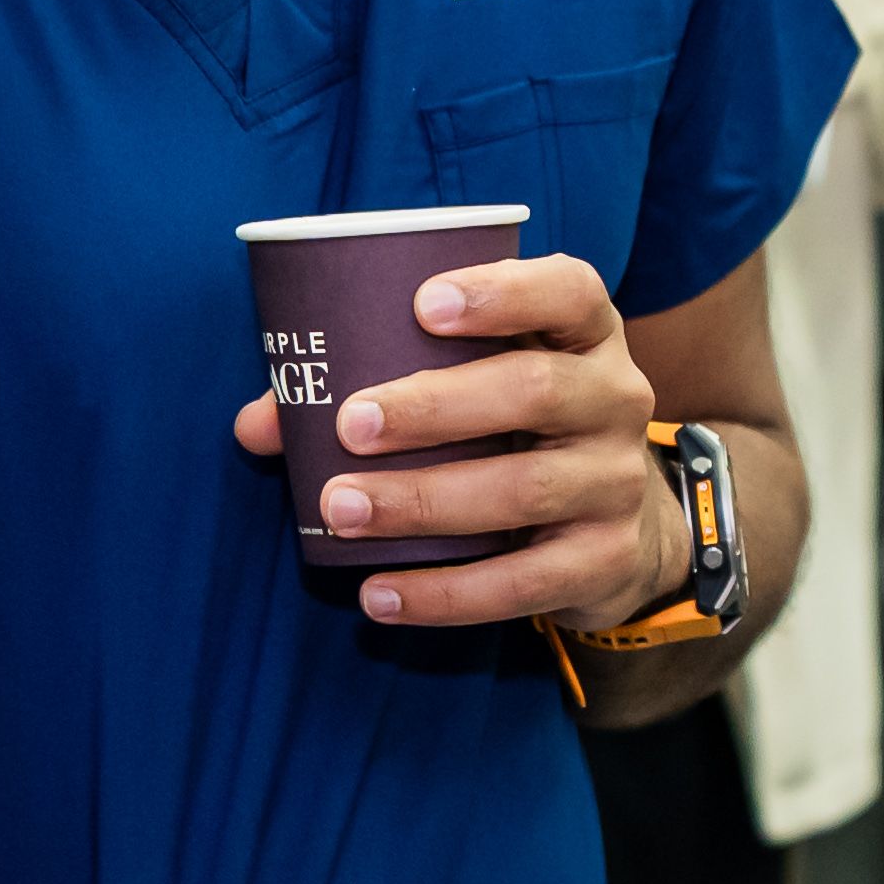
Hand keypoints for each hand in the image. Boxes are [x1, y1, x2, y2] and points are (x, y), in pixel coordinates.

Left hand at [224, 250, 674, 634]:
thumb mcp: (477, 384)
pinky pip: (522, 583)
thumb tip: (259, 424)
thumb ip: (374, 381)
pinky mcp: (604, 560)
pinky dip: (445, 593)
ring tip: (342, 510)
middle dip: (435, 407)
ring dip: (423, 501)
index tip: (421, 304)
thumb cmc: (517, 429)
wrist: (624, 528)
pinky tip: (379, 593)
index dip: (502, 291)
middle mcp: (616, 398)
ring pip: (523, 489)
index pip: (568, 290)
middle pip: (535, 389)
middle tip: (350, 424)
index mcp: (585, 333)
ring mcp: (616, 482)